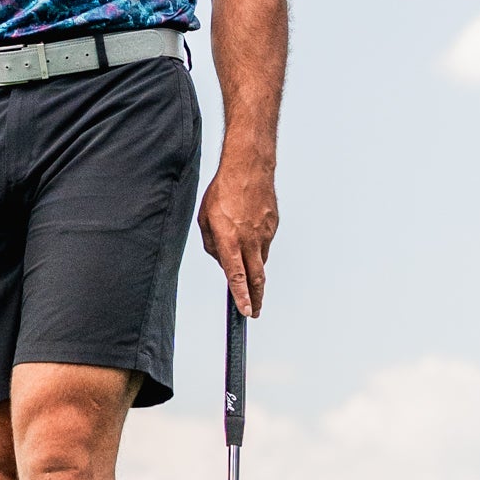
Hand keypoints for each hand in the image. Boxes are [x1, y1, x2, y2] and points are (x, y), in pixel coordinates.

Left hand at [198, 149, 277, 317]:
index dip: (242, 296)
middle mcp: (249, 240)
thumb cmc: (223, 191)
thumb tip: (221, 260)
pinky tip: (248, 232)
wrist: (249, 167)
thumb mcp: (206, 219)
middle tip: (254, 311)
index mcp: (230, 239)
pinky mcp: (272, 226)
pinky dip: (256, 246)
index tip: (246, 311)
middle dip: (256, 298)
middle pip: (257, 278)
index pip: (237, 276)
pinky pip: (264, 243)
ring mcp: (264, 233)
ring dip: (254, 268)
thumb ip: (212, 244)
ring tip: (244, 262)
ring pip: (260, 260)